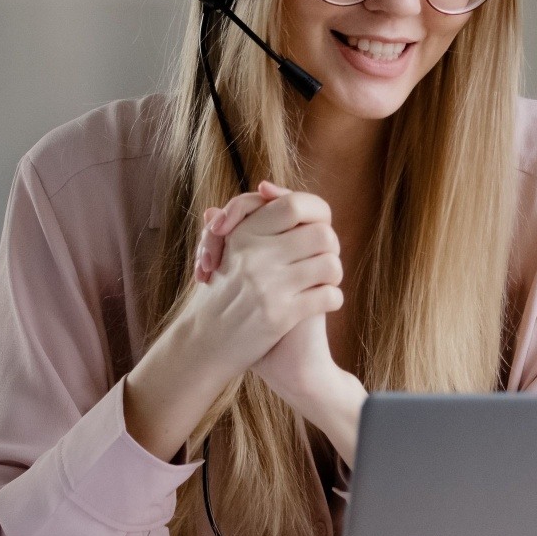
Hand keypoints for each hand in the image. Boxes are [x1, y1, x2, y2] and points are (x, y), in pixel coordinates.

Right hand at [121, 183, 344, 461]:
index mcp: (243, 235)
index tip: (314, 225)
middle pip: (321, 232)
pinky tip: (325, 302)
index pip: (294, 204)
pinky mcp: (281, 315)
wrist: (202, 346)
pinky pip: (328, 296)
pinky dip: (333, 299)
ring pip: (330, 264)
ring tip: (326, 281)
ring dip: (334, 274)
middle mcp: (256, 255)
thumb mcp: (224, 251)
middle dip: (330, 246)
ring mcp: (269, 285)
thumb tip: (268, 188)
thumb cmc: (217, 296)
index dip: (314, 212)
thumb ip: (245, 220)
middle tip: (324, 256)